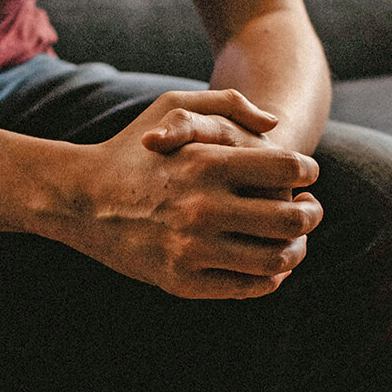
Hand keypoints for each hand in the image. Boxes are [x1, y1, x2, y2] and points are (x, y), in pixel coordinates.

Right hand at [54, 89, 322, 299]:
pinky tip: (270, 265)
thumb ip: (228, 104)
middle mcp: (202, 208)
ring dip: (297, 250)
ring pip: (275, 259)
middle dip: (312, 214)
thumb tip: (275, 125)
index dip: (308, 172)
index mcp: (207, 163)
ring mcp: (192, 250)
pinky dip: (270, 278)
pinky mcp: (182, 282)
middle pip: (291, 219)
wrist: (80, 198)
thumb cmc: (132, 147)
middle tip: (311, 210)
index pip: (287, 170)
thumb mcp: (173, 104)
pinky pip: (247, 287)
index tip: (308, 177)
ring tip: (295, 241)